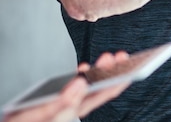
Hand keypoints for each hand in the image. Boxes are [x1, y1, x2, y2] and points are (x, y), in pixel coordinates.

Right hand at [0, 51, 129, 121]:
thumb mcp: (41, 115)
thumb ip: (62, 102)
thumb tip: (82, 82)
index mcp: (74, 110)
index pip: (102, 93)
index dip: (118, 79)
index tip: (129, 65)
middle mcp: (73, 107)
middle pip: (98, 88)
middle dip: (112, 71)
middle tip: (122, 54)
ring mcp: (66, 104)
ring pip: (88, 87)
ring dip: (99, 71)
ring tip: (109, 57)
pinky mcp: (57, 101)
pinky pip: (74, 88)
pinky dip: (81, 76)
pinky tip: (84, 68)